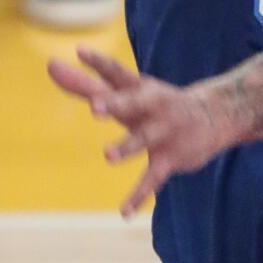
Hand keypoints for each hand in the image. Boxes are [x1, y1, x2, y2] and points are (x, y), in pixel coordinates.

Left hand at [48, 47, 232, 217]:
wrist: (212, 116)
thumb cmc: (155, 102)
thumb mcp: (126, 91)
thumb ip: (86, 83)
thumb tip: (50, 66)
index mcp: (137, 88)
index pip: (116, 72)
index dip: (98, 62)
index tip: (79, 51)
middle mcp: (150, 106)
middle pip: (132, 103)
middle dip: (115, 105)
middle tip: (94, 108)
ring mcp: (162, 132)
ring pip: (142, 139)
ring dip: (126, 146)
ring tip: (108, 155)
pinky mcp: (170, 157)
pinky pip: (152, 178)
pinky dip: (138, 196)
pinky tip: (123, 212)